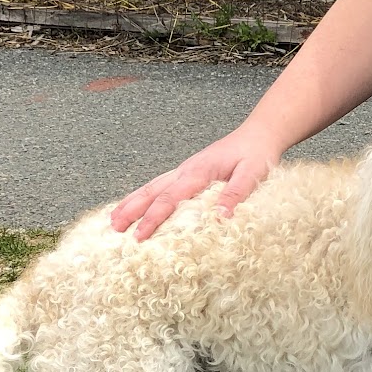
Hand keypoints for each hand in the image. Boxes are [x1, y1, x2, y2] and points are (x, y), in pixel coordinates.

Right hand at [108, 129, 279, 240]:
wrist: (258, 134)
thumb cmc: (256, 154)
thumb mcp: (252, 173)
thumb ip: (236, 193)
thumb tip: (220, 216)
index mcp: (199, 171)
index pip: (170, 198)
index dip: (152, 218)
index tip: (139, 236)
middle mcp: (186, 170)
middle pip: (152, 192)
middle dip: (131, 211)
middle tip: (113, 230)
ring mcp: (184, 170)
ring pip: (152, 187)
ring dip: (131, 203)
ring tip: (113, 220)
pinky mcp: (188, 172)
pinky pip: (160, 185)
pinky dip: (144, 196)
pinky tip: (136, 204)